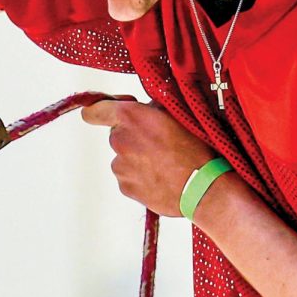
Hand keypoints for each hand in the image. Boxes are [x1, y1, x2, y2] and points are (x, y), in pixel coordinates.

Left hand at [81, 99, 214, 215]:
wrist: (203, 188)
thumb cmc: (194, 150)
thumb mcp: (177, 114)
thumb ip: (152, 108)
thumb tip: (144, 108)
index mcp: (129, 117)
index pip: (93, 110)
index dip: (101, 110)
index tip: (115, 111)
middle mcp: (119, 140)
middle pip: (117, 134)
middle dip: (133, 136)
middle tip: (159, 143)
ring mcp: (120, 166)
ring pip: (123, 157)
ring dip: (138, 158)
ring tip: (165, 163)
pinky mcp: (125, 186)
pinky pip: (128, 176)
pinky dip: (141, 176)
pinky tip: (161, 176)